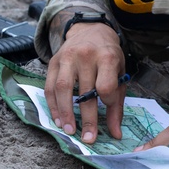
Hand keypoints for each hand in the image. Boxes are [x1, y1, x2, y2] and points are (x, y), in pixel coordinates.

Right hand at [43, 20, 124, 143]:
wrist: (91, 30)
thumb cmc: (108, 56)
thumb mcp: (120, 74)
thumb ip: (117, 103)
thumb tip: (116, 133)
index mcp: (107, 57)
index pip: (106, 85)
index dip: (107, 102)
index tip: (106, 112)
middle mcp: (86, 56)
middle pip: (84, 91)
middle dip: (87, 118)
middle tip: (88, 138)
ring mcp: (67, 57)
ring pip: (62, 89)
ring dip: (65, 113)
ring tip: (69, 131)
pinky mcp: (53, 61)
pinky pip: (49, 87)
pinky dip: (52, 105)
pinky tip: (58, 119)